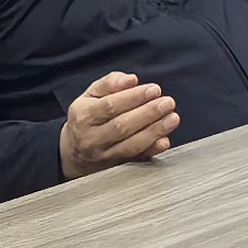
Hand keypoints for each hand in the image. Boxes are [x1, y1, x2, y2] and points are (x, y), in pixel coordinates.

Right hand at [59, 70, 178, 179]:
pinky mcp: (116, 166)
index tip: (154, 90)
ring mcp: (104, 155)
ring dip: (154, 131)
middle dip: (148, 113)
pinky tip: (164, 141)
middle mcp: (92, 137)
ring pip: (131, 145)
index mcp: (84, 115)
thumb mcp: (90, 95)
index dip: (134, 97)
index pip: (110, 106)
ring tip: (172, 118)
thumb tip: (131, 80)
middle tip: (167, 103)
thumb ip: (110, 83)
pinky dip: (151, 150)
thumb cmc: (87, 117)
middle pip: (121, 126)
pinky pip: (136, 159)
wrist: (75, 152)